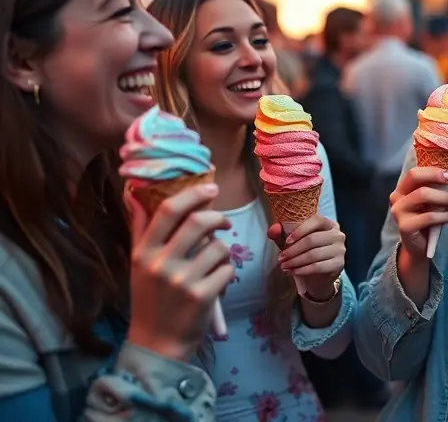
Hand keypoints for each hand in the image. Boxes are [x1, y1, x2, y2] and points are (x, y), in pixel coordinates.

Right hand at [126, 183, 233, 362]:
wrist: (157, 344)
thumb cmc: (149, 299)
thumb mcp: (138, 264)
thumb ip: (141, 229)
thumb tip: (135, 194)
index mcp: (143, 253)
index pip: (168, 210)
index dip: (193, 193)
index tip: (210, 187)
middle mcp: (161, 264)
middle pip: (198, 221)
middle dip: (217, 217)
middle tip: (223, 222)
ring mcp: (182, 282)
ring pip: (219, 246)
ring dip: (222, 250)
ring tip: (215, 261)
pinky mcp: (203, 297)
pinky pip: (228, 269)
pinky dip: (227, 272)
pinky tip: (216, 282)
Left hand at [271, 215, 345, 299]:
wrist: (319, 277)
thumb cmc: (307, 255)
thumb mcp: (294, 244)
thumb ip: (282, 235)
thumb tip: (272, 229)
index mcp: (329, 224)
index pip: (317, 220)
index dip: (301, 229)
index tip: (287, 241)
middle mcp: (338, 235)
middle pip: (313, 239)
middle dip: (293, 249)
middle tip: (281, 258)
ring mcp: (340, 250)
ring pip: (314, 254)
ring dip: (295, 261)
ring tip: (284, 266)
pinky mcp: (339, 264)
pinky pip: (318, 266)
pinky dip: (302, 270)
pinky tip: (293, 271)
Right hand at [389, 167, 447, 259]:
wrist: (420, 247)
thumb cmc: (428, 221)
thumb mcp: (439, 202)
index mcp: (403, 188)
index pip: (415, 171)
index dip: (434, 169)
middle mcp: (397, 196)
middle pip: (414, 176)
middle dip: (436, 176)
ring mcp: (399, 211)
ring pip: (423, 194)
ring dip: (445, 197)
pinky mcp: (405, 226)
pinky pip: (428, 216)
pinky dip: (446, 215)